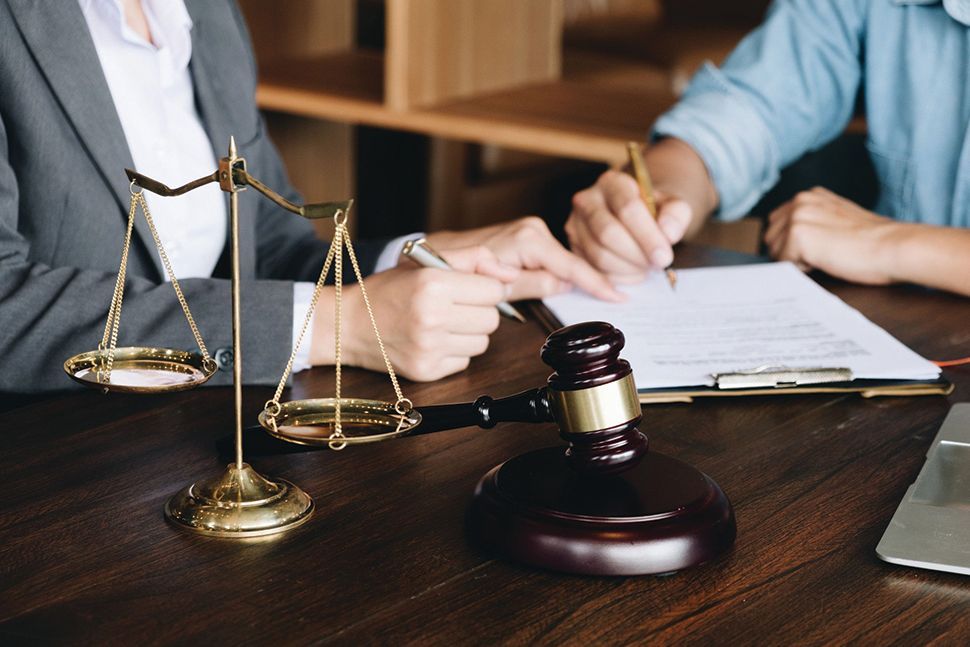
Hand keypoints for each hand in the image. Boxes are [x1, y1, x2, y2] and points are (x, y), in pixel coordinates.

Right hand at [330, 245, 515, 381]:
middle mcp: (432, 318)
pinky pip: (465, 361)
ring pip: (482, 343)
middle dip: (478, 311)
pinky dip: (454, 352)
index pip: (494, 292)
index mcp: (433, 285)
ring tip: (442, 324)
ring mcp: (429, 348)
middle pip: (492, 320)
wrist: (349, 324)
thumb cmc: (389, 290)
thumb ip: (473, 259)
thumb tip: (511, 276)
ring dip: (469, 333)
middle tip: (453, 306)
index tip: (467, 288)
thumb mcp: (425, 261)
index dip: (484, 288)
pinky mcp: (427, 371)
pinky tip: (432, 341)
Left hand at [423, 216, 622, 300]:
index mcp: (527, 239)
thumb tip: (564, 286)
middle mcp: (532, 230)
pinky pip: (553, 258)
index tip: (617, 296)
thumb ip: (532, 284)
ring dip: (578, 278)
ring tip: (606, 293)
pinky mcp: (527, 238)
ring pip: (563, 262)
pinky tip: (584, 284)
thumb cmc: (457, 270)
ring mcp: (530, 232)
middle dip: (591, 280)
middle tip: (617, 298)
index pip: (570, 265)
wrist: (435, 256)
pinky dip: (565, 272)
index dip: (595, 282)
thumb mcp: (496, 287)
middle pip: (571, 263)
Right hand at [566, 170, 692, 282]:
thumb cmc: (653, 211)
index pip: (627, 207)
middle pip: (608, 233)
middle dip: (636, 255)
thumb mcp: (672, 205)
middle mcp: (587, 200)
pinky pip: (593, 270)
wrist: (634, 215)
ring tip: (646, 267)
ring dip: (628, 269)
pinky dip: (617, 277)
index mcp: (612, 182)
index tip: (664, 257)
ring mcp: (575, 225)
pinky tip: (633, 271)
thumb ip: (677, 214)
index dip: (647, 236)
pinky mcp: (573, 247)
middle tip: (656, 265)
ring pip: (599, 255)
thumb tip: (668, 234)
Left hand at [764, 187, 903, 284]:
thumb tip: (788, 242)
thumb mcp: (837, 221)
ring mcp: (797, 215)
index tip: (815, 250)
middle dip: (788, 252)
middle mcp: (801, 200)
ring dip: (795, 260)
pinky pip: (783, 262)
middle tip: (822, 255)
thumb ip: (813, 223)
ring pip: (774, 251)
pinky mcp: (798, 234)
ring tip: (826, 257)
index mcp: (810, 196)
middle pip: (770, 237)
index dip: (791, 244)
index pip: (777, 225)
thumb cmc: (872, 242)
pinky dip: (801, 269)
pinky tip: (825, 261)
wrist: (893, 248)